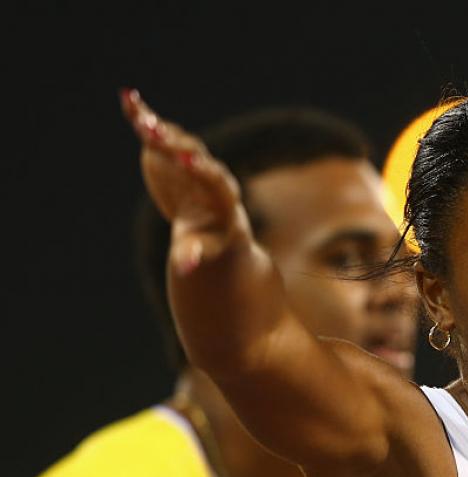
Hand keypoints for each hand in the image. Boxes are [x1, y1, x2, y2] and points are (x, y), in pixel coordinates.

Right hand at [119, 88, 251, 274]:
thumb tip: (184, 270)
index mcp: (222, 196)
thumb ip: (192, 255)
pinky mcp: (171, 151)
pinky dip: (144, 117)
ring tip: (139, 118)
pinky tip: (127, 98)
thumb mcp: (202, 249)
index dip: (203, 170)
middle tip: (158, 134)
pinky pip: (159, 131)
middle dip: (177, 146)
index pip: (215, 180)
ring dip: (160, 129)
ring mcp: (190, 158)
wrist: (209, 224)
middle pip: (195, 156)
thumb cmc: (209, 241)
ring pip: (177, 140)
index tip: (189, 161)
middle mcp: (209, 171)